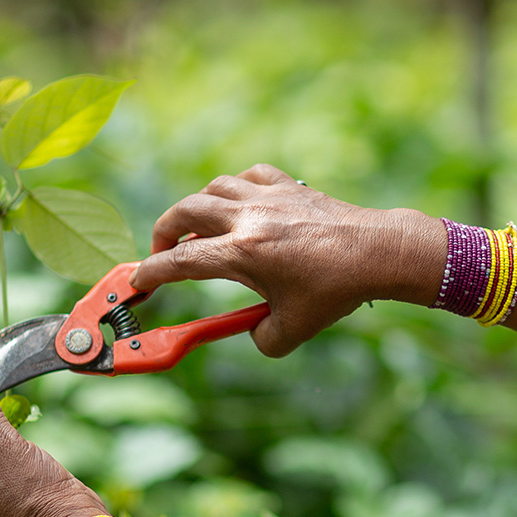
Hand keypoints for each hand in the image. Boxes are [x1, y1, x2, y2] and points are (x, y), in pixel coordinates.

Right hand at [134, 164, 445, 356]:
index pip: (179, 262)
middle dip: (163, 234)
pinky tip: (238, 206)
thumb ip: (260, 338)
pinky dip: (234, 190)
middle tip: (161, 253)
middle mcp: (248, 219)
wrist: (378, 253)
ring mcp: (268, 198)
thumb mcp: (293, 330)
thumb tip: (250, 332)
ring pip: (213, 189)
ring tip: (197, 231)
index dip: (150, 274)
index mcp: (243, 254)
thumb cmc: (337, 292)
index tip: (138, 283)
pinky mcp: (289, 187)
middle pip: (184, 213)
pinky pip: (248, 178)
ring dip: (197, 209)